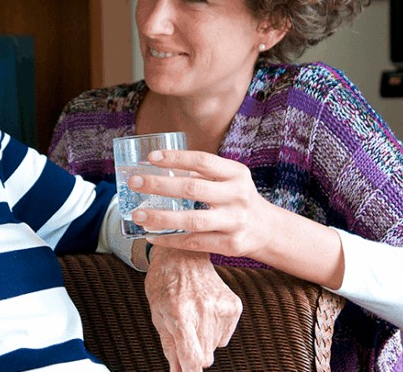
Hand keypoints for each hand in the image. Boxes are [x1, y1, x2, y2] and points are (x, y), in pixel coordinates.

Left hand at [131, 150, 276, 259]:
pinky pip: (195, 243)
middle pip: (193, 189)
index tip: (150, 157)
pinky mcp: (231, 245)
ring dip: (161, 218)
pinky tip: (151, 236)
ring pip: (192, 220)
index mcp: (236, 173)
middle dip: (159, 185)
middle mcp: (238, 196)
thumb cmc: (236, 198)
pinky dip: (170, 240)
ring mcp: (235, 222)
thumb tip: (156, 167)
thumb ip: (200, 174)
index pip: (203, 161)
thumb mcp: (228, 180)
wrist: (267, 229)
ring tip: (138, 215)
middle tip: (135, 183)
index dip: (176, 158)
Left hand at [145, 245, 241, 371]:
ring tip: (193, 316)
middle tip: (184, 334)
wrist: (183, 255)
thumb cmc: (164, 284)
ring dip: (203, 340)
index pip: (192, 358)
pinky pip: (224, 337)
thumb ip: (169, 347)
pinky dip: (214, 331)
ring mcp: (222, 307)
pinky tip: (205, 312)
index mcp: (180, 314)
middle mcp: (203, 310)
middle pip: (205, 357)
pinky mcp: (234, 306)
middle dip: (193, 353)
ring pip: (215, 347)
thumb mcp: (157, 315)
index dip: (190, 371)